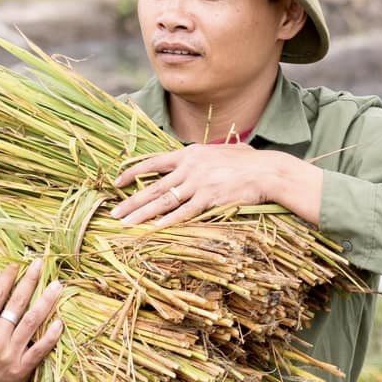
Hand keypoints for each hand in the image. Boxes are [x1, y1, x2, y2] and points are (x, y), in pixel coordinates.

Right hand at [0, 259, 63, 381]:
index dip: (9, 277)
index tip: (18, 264)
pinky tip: (60, 322)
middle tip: (41, 264)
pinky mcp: (21, 368)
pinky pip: (40, 349)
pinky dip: (51, 335)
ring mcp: (9, 353)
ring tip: (57, 286)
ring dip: (46, 301)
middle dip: (30, 281)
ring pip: (32, 322)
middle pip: (17, 304)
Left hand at [111, 144, 321, 226]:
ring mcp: (199, 184)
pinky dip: (166, 222)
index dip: (133, 172)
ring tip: (125, 225)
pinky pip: (183, 213)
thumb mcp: (220, 151)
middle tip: (113, 214)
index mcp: (190, 153)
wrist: (267, 171)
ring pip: (163, 202)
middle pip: (153, 187)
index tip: (117, 182)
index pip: (154, 162)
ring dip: (142, 215)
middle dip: (131, 202)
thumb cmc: (248, 162)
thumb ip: (203, 157)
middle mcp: (190, 167)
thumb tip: (193, 160)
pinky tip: (152, 230)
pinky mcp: (209, 199)